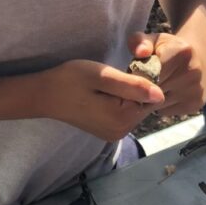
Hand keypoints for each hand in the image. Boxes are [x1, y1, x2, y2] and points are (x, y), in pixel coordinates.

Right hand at [38, 59, 164, 140]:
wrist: (44, 95)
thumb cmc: (69, 80)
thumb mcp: (102, 76)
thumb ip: (132, 86)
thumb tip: (161, 95)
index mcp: (122, 118)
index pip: (152, 97)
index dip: (143, 80)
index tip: (123, 70)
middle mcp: (121, 132)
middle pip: (145, 105)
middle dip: (136, 89)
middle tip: (111, 77)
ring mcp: (114, 134)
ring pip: (135, 109)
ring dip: (127, 95)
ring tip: (105, 85)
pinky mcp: (108, 131)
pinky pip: (125, 114)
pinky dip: (120, 102)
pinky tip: (103, 94)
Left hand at [129, 31, 205, 115]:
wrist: (200, 59)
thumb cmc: (170, 49)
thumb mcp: (154, 40)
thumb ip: (140, 41)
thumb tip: (140, 52)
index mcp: (182, 52)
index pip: (151, 72)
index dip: (138, 76)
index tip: (133, 74)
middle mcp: (193, 72)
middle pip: (154, 90)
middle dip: (142, 89)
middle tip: (139, 83)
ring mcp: (196, 90)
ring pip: (158, 104)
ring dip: (150, 99)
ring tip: (151, 88)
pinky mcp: (196, 105)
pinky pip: (166, 112)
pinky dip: (160, 106)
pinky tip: (163, 94)